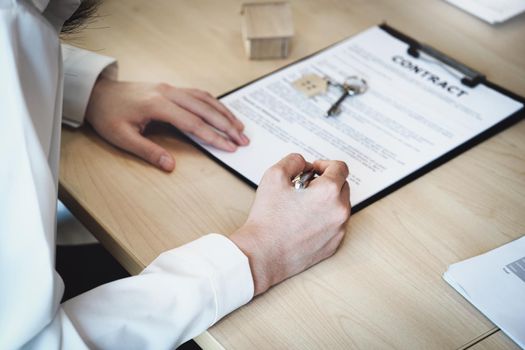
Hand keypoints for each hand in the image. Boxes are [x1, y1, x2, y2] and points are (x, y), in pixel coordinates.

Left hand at [85, 78, 248, 171]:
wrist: (97, 93)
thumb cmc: (108, 115)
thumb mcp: (122, 137)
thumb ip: (147, 152)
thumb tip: (170, 167)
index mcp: (157, 105)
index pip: (193, 123)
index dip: (214, 136)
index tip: (230, 147)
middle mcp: (168, 93)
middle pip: (205, 110)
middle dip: (227, 126)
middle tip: (244, 140)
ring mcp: (171, 88)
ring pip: (205, 99)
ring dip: (224, 113)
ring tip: (241, 128)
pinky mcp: (171, 88)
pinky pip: (198, 94)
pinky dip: (214, 104)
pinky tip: (223, 113)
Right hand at [230, 154, 350, 295]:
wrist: (262, 254)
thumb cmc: (268, 219)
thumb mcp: (274, 176)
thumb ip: (294, 161)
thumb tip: (304, 164)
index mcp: (329, 192)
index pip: (340, 168)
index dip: (325, 164)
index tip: (314, 169)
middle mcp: (340, 211)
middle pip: (343, 186)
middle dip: (326, 182)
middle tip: (305, 187)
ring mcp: (339, 231)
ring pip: (340, 206)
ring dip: (327, 201)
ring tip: (303, 205)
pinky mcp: (333, 245)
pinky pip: (335, 225)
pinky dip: (325, 219)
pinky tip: (304, 222)